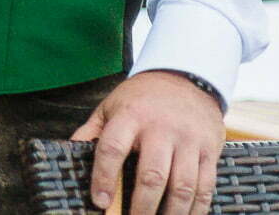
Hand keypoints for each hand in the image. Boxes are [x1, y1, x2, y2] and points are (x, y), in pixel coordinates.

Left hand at [70, 70, 222, 214]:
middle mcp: (161, 128)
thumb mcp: (111, 105)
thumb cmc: (142, 98)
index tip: (99, 201)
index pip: (112, 148)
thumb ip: (92, 131)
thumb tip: (69, 152)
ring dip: (171, 213)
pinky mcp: (209, 150)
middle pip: (152, 174)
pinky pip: (205, 185)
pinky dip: (196, 208)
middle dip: (141, 206)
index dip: (104, 177)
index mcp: (130, 116)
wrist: (186, 78)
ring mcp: (188, 140)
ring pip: (182, 185)